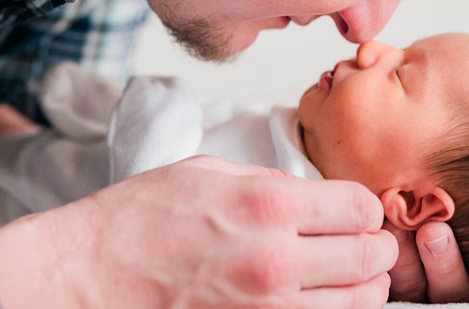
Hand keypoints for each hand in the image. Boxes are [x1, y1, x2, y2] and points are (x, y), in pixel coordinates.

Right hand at [0, 156, 396, 307]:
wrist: (94, 273)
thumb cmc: (138, 220)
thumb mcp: (206, 172)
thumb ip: (268, 181)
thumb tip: (311, 195)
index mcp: (268, 204)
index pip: (361, 207)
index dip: (363, 208)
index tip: (353, 211)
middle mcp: (278, 259)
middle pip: (371, 257)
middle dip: (374, 248)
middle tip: (362, 243)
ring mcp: (271, 307)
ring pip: (360, 302)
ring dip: (361, 286)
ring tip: (346, 275)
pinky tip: (314, 299)